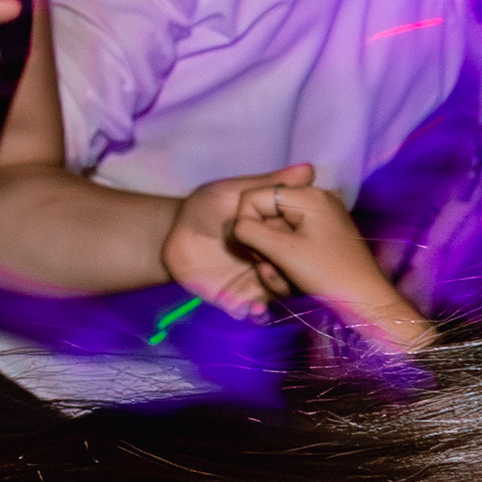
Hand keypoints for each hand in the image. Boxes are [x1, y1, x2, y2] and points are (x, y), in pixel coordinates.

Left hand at [160, 163, 320, 320]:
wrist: (171, 236)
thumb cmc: (204, 209)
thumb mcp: (236, 191)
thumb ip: (270, 184)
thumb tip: (309, 169)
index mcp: (280, 236)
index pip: (306, 244)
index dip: (306, 243)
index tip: (300, 238)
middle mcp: (276, 260)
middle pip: (300, 273)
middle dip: (294, 272)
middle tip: (274, 262)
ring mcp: (260, 282)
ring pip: (282, 293)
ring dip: (278, 291)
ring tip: (263, 281)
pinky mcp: (241, 299)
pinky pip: (257, 311)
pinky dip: (259, 311)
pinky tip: (254, 309)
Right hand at [221, 176, 427, 347]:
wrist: (366, 300)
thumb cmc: (328, 274)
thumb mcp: (284, 251)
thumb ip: (250, 231)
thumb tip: (235, 227)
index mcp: (308, 195)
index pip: (254, 197)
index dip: (245, 223)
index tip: (253, 250)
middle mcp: (315, 199)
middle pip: (265, 213)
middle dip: (261, 243)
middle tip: (269, 267)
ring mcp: (319, 217)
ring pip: (275, 230)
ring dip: (271, 255)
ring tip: (281, 277)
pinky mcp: (321, 235)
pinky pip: (290, 240)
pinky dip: (285, 258)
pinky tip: (290, 278)